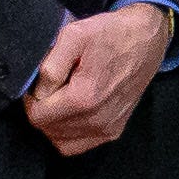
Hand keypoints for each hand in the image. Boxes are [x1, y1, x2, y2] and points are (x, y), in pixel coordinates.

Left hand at [24, 3, 178, 157]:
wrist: (147, 39)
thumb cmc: (110, 34)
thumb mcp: (74, 35)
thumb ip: (50, 66)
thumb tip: (37, 91)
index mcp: (83, 98)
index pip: (37, 116)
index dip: (31, 99)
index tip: (40, 84)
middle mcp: (96, 120)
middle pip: (48, 129)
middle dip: (43, 110)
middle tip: (52, 88)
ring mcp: (107, 129)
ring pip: (60, 141)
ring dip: (54, 123)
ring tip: (62, 98)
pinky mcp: (114, 131)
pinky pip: (78, 145)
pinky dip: (68, 134)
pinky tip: (72, 113)